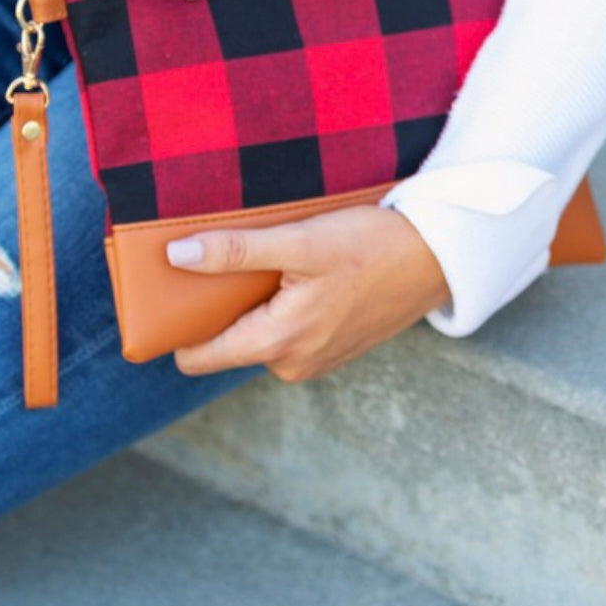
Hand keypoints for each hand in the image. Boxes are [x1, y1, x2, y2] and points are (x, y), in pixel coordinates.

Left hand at [168, 206, 450, 382]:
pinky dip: (281, 306)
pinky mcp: (332, 350)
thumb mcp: (301, 241)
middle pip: (227, 342)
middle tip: (224, 259)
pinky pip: (286, 332)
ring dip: (254, 303)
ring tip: (270, 260)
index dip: (177, 327)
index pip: (199, 357)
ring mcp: (314, 361)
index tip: (166, 295)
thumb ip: (236, 252)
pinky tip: (299, 274)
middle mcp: (292, 363)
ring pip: (257, 335)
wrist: (439, 258)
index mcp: (278, 343)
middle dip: (218, 307)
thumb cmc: (372, 246)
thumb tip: (177, 257)